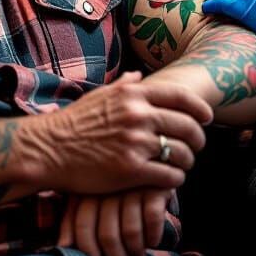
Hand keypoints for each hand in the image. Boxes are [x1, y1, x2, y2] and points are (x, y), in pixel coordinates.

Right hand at [20, 71, 211, 193]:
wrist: (48, 149)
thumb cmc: (73, 122)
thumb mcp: (100, 94)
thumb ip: (125, 85)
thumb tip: (140, 75)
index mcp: (133, 94)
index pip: (181, 97)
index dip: (200, 109)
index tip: (207, 118)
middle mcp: (138, 115)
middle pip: (188, 127)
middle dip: (198, 139)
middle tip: (195, 147)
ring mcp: (136, 143)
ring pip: (182, 153)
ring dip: (186, 162)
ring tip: (181, 165)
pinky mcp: (131, 170)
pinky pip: (169, 176)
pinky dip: (174, 180)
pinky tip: (169, 181)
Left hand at [58, 188, 171, 255]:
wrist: (147, 161)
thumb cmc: (114, 189)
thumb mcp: (90, 196)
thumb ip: (74, 219)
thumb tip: (63, 246)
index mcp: (89, 190)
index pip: (82, 225)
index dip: (87, 248)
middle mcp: (110, 188)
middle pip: (107, 234)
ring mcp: (134, 188)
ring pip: (130, 231)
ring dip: (135, 250)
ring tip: (137, 255)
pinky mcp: (156, 188)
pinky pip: (152, 220)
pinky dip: (153, 236)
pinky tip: (152, 241)